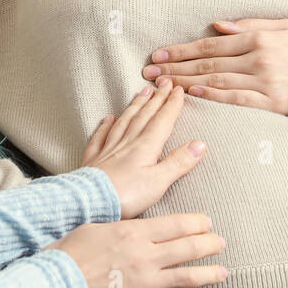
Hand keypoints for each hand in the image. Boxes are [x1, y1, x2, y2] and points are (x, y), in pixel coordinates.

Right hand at [46, 213, 226, 287]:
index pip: (177, 224)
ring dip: (209, 274)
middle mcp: (145, 258)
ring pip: (188, 278)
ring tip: (222, 271)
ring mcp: (145, 286)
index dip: (197, 223)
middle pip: (188, 248)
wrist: (54, 287)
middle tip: (220, 243)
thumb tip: (138, 226)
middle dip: (209, 244)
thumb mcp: (97, 228)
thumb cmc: (69, 254)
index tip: (208, 223)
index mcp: (134, 234)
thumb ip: (123, 227)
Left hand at [82, 79, 204, 218]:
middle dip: (156, 99)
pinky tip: (108, 118)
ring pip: (124, 122)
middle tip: (164, 83)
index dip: (172, 104)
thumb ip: (178, 162)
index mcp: (145, 147)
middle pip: (144, 116)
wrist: (88, 204)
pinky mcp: (93, 161)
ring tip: (142, 92)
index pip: (162, 120)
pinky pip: (100, 137)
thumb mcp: (159, 182)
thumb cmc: (125, 196)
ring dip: (135, 106)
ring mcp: (108, 150)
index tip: (179, 89)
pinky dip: (105, 126)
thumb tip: (200, 144)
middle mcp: (127, 143)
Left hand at [142, 18, 287, 116]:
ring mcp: (264, 81)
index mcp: (257, 38)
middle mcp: (257, 58)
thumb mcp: (283, 27)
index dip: (181, 50)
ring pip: (216, 81)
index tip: (158, 53)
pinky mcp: (272, 103)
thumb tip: (217, 25)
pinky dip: (213, 96)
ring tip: (162, 85)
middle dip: (175, 67)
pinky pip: (236, 99)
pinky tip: (193, 95)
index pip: (210, 45)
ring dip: (185, 83)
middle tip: (149, 71)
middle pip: (207, 63)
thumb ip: (250, 24)